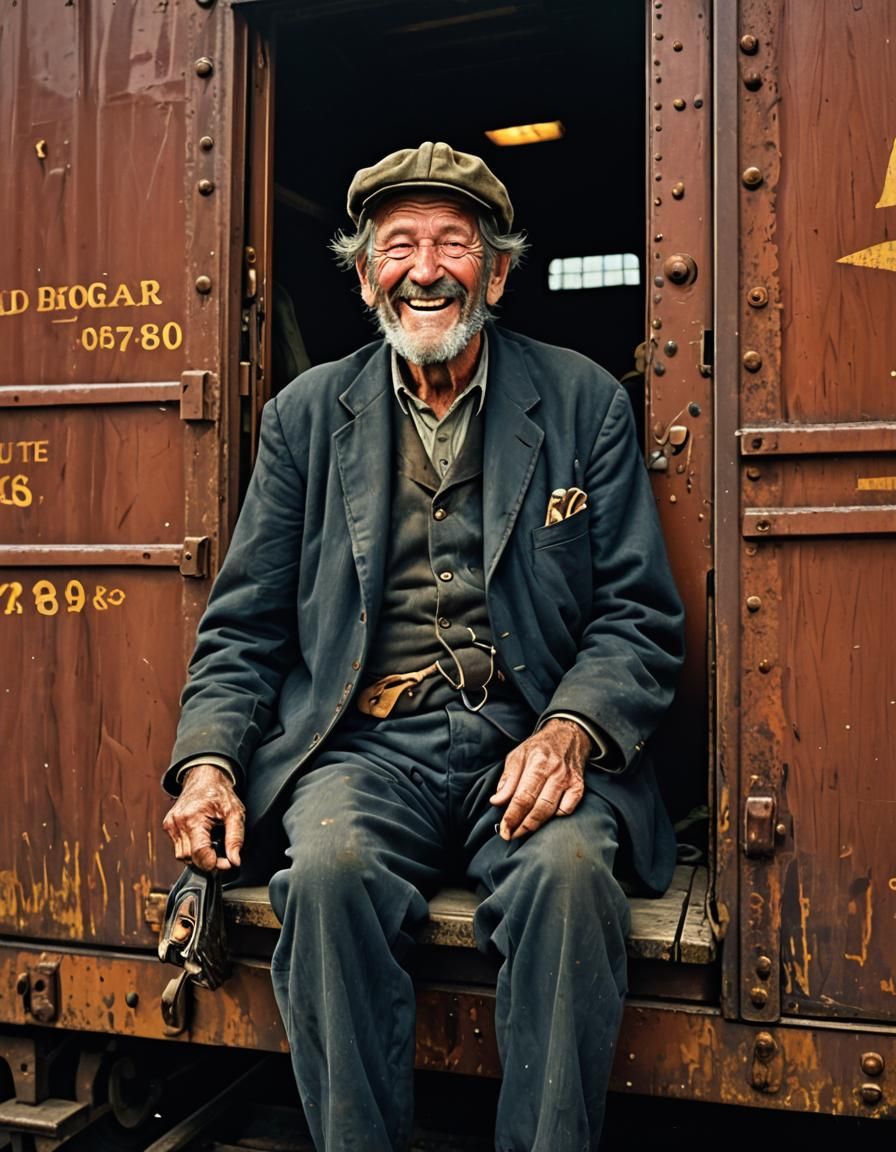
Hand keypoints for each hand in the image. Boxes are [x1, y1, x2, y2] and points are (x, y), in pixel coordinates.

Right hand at [162, 763, 244, 871]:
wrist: (204, 776)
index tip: (227, 863)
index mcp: (194, 818)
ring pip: (182, 856)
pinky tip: (202, 838)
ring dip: (198, 856)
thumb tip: (235, 860)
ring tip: (212, 843)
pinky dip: (191, 848)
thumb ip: (235, 838)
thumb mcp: (235, 813)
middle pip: (190, 858)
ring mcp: (170, 824)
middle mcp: (178, 822)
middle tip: (223, 856)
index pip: (199, 853)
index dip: (214, 863)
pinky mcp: (168, 826)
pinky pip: (179, 848)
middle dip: (207, 861)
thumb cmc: (219, 793)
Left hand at [490, 718, 591, 840]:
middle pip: (538, 807)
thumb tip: (496, 801)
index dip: (512, 816)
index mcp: (537, 763)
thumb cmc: (538, 748)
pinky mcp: (579, 787)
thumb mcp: (517, 756)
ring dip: (536, 826)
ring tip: (522, 832)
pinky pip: (568, 810)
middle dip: (522, 826)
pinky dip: (556, 817)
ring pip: (552, 811)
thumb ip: (507, 779)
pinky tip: (545, 818)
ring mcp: (569, 780)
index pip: (522, 797)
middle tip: (510, 836)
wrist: (568, 735)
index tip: (503, 830)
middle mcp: (555, 772)